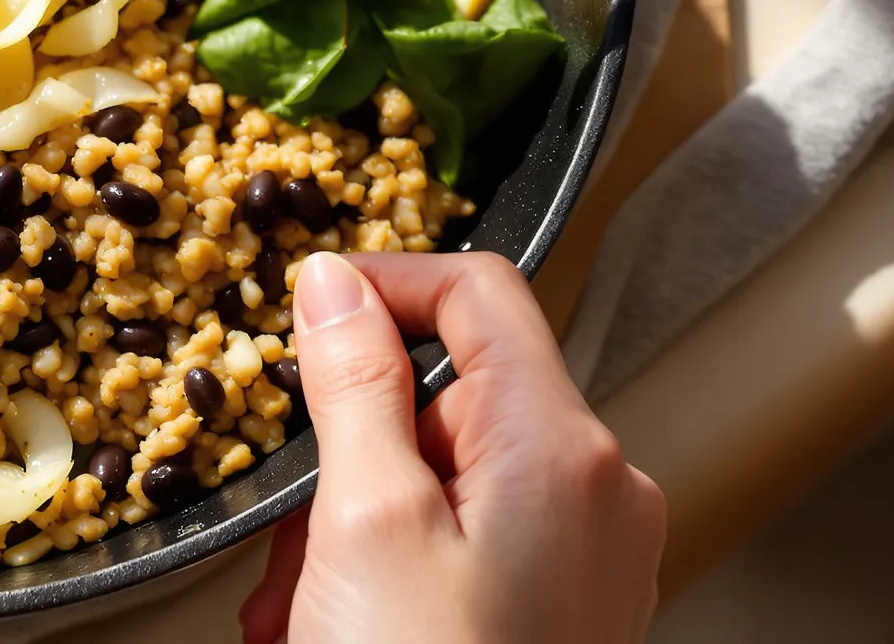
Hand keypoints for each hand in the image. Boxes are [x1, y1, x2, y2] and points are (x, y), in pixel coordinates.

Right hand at [236, 252, 664, 643]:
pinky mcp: (559, 608)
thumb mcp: (366, 523)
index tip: (305, 313)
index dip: (383, 284)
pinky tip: (338, 631)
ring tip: (309, 611)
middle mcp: (596, 495)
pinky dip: (385, 570)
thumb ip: (352, 385)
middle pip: (449, 398)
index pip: (480, 292)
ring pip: (440, 478)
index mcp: (564, 450)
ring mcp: (584, 557)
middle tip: (297, 532)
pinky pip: (457, 545)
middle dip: (349, 452)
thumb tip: (336, 285)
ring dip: (352, 526)